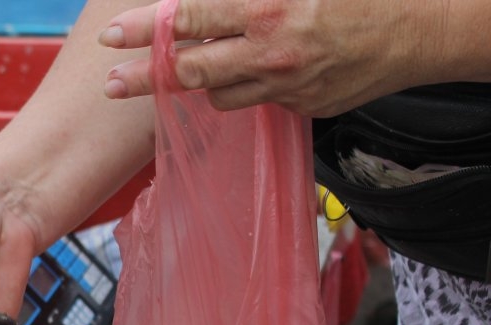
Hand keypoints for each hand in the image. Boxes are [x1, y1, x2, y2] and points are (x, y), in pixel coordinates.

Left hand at [98, 0, 434, 116]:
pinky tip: (261, 68)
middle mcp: (271, 54)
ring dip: (205, 80)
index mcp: (269, 10)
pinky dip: (249, 86)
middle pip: (190, 72)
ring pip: (220, 94)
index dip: (147, 31)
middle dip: (143, 79)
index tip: (112, 36)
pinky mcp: (302, 108)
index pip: (191, 21)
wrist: (421, 28)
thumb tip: (200, 2)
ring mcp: (286, 87)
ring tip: (197, 66)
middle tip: (110, 83)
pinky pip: (259, 101)